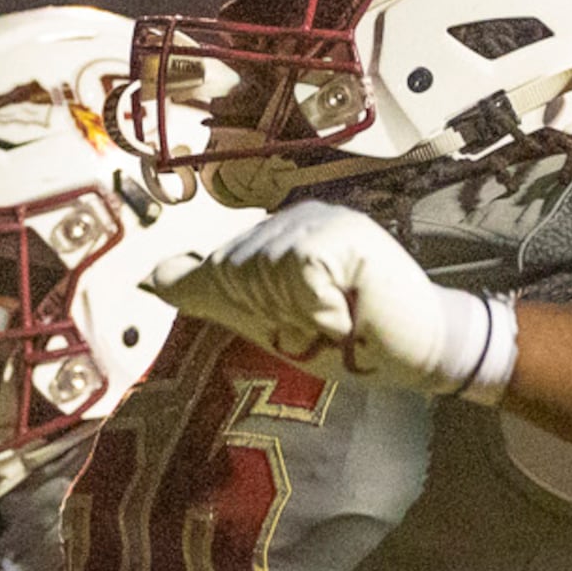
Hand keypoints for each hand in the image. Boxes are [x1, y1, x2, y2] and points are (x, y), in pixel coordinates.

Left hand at [143, 202, 505, 396]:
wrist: (416, 353)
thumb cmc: (348, 341)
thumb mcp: (268, 318)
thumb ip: (215, 293)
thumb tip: (155, 275)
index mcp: (276, 233)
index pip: (221, 268)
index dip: (253, 311)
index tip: (299, 323)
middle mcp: (298, 217)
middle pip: (237, 273)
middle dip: (275, 316)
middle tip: (320, 324)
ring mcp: (323, 220)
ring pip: (264, 275)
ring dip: (300, 316)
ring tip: (336, 318)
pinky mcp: (345, 235)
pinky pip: (299, 277)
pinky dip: (321, 311)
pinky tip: (350, 313)